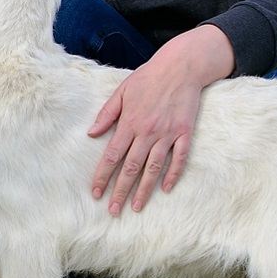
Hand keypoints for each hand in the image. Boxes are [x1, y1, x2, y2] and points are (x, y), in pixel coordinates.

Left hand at [87, 25, 232, 213]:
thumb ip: (107, 114)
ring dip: (144, 189)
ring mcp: (167, 134)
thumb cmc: (148, 78)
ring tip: (137, 207)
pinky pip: (179, 159)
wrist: (180, 67)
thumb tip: (92, 134)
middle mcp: (147, 131)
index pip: (112, 155)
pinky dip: (173, 174)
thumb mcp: (122, 91)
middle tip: (113, 210)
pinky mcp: (184, 133)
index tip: (95, 192)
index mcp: (129, 122)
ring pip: (153, 168)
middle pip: (131, 167)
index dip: (103, 175)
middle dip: (121, 191)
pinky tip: (165, 189)